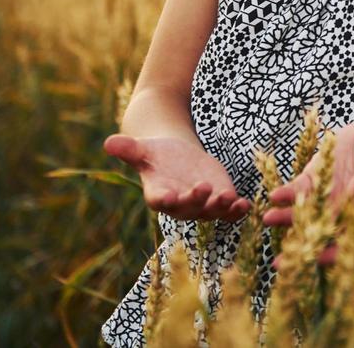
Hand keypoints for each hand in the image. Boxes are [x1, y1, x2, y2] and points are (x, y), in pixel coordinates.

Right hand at [104, 133, 251, 221]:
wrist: (175, 155)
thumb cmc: (156, 153)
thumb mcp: (143, 148)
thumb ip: (128, 149)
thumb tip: (108, 142)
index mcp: (158, 193)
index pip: (160, 200)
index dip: (165, 199)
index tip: (169, 195)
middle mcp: (180, 204)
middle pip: (188, 208)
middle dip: (197, 200)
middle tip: (205, 189)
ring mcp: (201, 205)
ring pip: (211, 212)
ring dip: (221, 207)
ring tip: (230, 198)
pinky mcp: (218, 199)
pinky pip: (228, 211)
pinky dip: (237, 211)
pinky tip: (246, 204)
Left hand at [263, 119, 353, 269]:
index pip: (346, 244)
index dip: (331, 256)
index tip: (315, 261)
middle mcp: (342, 212)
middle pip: (319, 233)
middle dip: (300, 244)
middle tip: (280, 260)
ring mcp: (328, 195)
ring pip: (304, 212)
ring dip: (287, 218)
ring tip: (269, 219)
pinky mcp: (317, 176)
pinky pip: (299, 188)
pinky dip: (287, 192)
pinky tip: (275, 195)